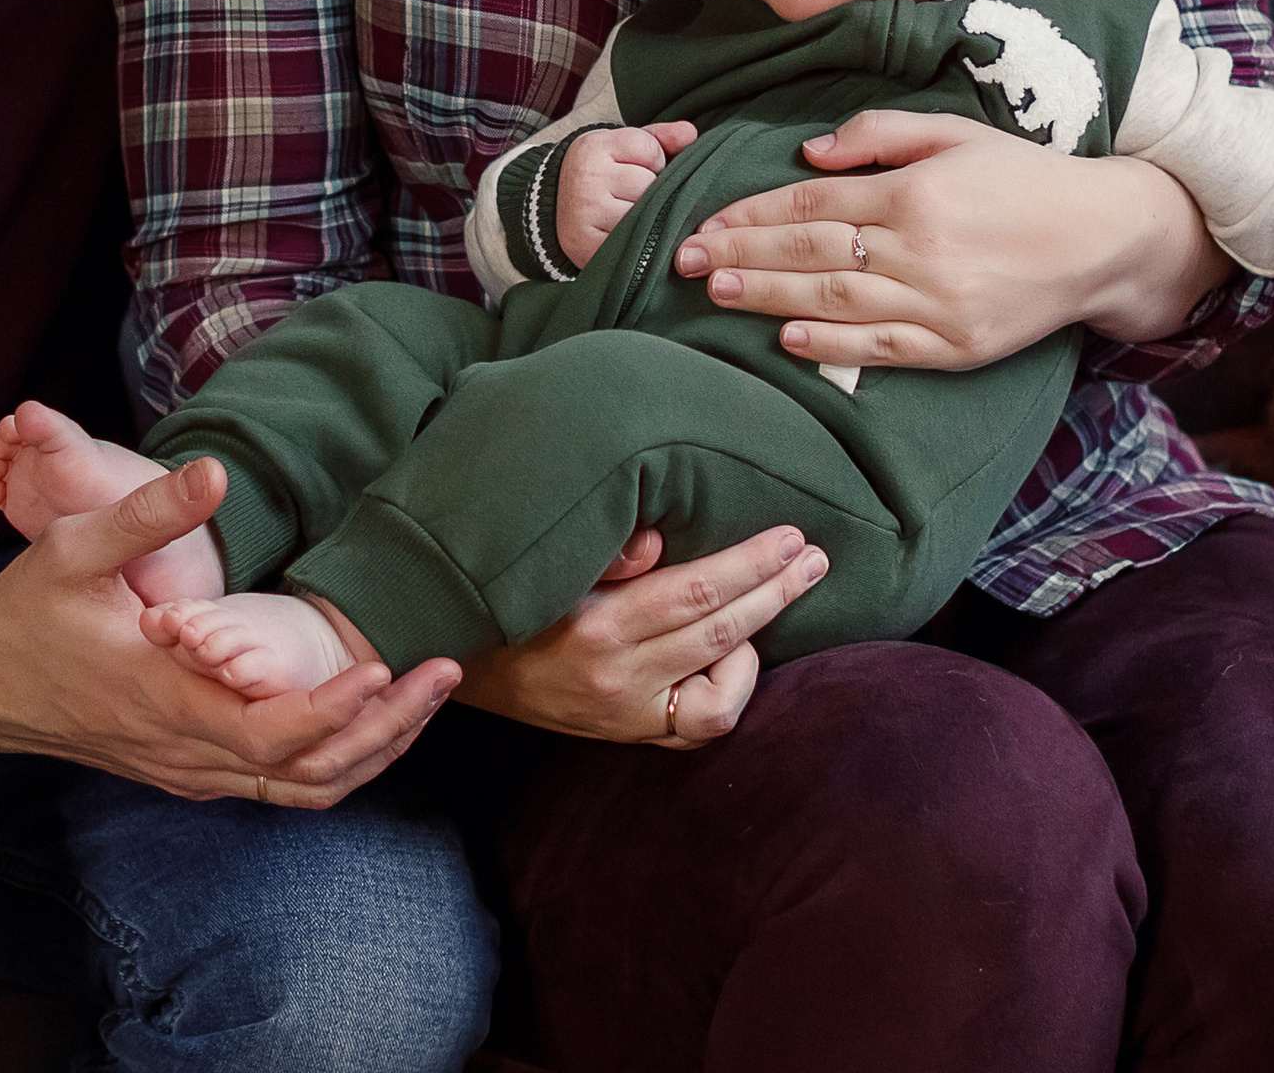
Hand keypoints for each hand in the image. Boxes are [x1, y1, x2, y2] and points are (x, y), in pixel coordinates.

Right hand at [0, 459, 460, 806]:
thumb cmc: (28, 608)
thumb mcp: (76, 543)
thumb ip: (150, 511)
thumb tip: (214, 469)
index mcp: (164, 699)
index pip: (270, 733)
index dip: (335, 710)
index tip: (385, 666)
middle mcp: (185, 750)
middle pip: (309, 771)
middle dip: (386, 727)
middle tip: (445, 671)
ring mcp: (190, 770)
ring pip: (301, 790)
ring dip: (371, 749)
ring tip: (426, 694)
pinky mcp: (191, 771)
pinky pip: (279, 786)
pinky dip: (333, 760)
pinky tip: (367, 717)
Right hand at [454, 523, 826, 746]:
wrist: (459, 663)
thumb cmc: (506, 598)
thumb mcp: (545, 563)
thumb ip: (605, 551)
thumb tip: (660, 540)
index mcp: (597, 627)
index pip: (694, 592)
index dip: (750, 565)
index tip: (791, 538)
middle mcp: (619, 679)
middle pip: (720, 634)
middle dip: (775, 593)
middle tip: (813, 559)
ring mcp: (626, 716)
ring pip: (720, 697)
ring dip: (755, 646)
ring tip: (769, 602)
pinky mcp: (627, 735)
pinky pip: (697, 726)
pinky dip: (726, 690)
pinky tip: (733, 655)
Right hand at [557, 121, 697, 268]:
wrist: (556, 208)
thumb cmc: (602, 175)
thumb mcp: (624, 148)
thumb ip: (660, 137)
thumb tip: (690, 134)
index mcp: (593, 147)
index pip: (650, 149)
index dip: (654, 161)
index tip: (638, 167)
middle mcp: (586, 178)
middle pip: (648, 185)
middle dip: (650, 191)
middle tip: (632, 194)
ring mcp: (585, 213)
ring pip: (643, 215)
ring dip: (645, 218)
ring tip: (628, 213)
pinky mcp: (587, 246)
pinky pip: (632, 244)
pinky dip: (636, 242)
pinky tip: (625, 235)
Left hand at [674, 108, 1230, 369]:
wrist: (1104, 239)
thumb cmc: (1022, 178)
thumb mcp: (954, 132)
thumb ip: (878, 133)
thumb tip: (808, 150)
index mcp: (912, 192)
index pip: (812, 202)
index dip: (753, 212)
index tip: (707, 220)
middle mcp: (919, 248)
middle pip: (810, 252)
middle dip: (741, 255)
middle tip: (685, 260)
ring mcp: (938, 303)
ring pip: (834, 301)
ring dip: (768, 298)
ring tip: (716, 294)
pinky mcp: (957, 346)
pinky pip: (881, 349)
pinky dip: (830, 346)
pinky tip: (785, 340)